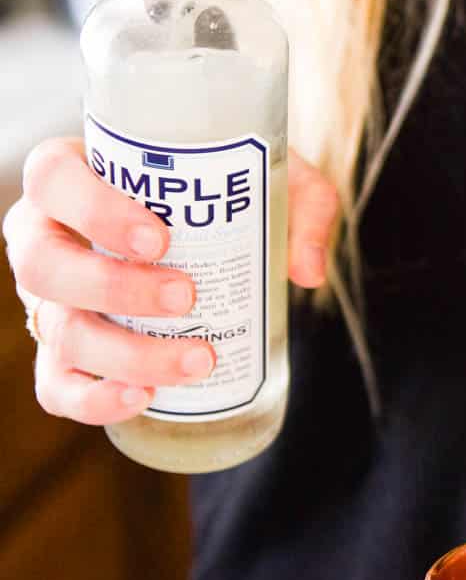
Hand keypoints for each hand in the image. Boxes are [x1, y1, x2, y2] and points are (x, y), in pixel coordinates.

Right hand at [3, 139, 337, 427]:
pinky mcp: (61, 355)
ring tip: (198, 358)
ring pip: (60, 332)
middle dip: (114, 288)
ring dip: (126, 354)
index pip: (51, 179)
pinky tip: (143, 399)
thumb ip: (300, 205)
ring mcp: (48, 300)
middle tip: (185, 296)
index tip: (158, 237)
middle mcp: (45, 238)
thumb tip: (307, 270)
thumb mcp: (264, 178)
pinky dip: (93, 401)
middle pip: (45, 265)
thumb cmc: (217, 194)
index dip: (93, 209)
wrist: (203, 236)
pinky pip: (56, 387)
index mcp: (71, 178)